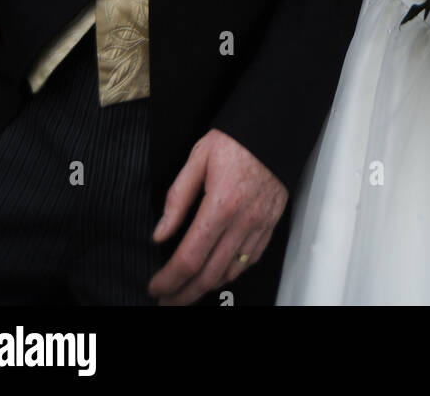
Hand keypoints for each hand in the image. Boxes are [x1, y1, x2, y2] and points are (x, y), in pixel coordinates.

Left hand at [148, 129, 287, 305]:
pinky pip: (251, 260)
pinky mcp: (271, 224)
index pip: (190, 257)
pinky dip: (232, 273)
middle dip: (184, 294)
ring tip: (188, 290)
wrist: (273, 128)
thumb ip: (177, 199)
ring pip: (231, 272)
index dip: (169, 279)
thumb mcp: (197, 159)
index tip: (155, 287)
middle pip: (209, 275)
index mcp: (220, 205)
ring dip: (207, 287)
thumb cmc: (236, 139)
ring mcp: (259, 225)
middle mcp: (242, 221)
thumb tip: (161, 233)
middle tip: (167, 301)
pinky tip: (218, 273)